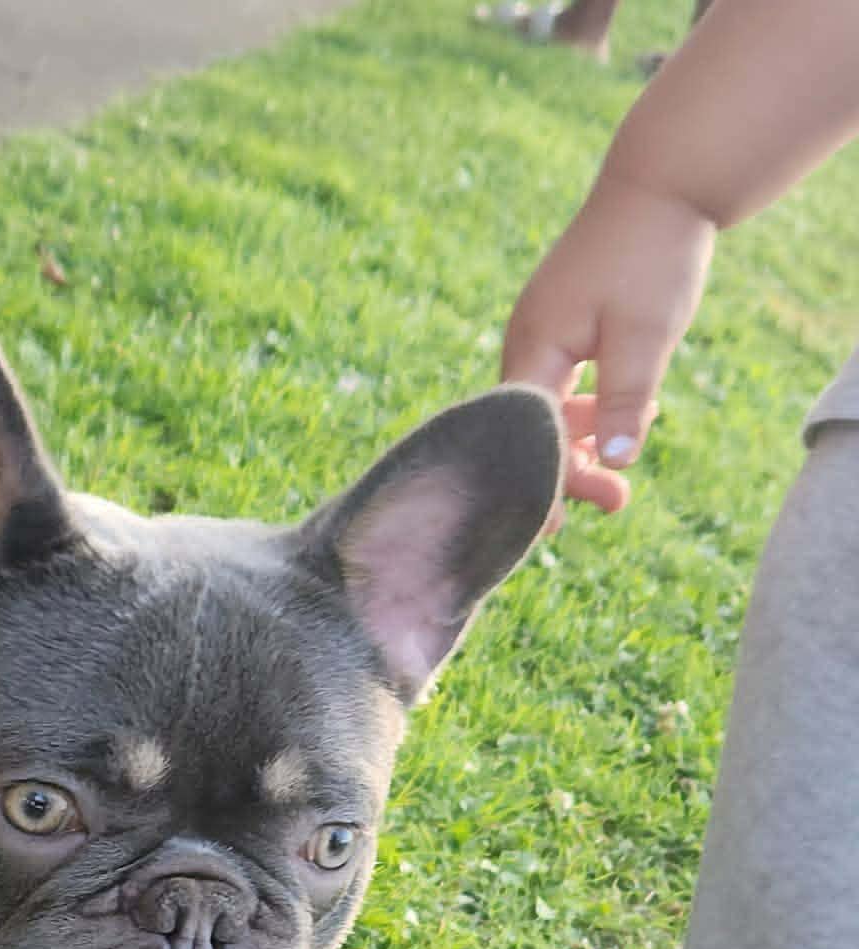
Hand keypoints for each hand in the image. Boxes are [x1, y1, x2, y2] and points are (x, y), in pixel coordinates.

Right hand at [501, 170, 716, 512]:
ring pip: (549, 408)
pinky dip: (588, 410)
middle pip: (532, 428)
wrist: (664, 179)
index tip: (556, 528)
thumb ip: (624, 400)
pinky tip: (627, 416)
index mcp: (533, 347)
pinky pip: (562, 384)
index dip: (540, 482)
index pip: (524, 435)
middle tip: (618, 505)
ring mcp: (540, 331)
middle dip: (568, 472)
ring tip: (624, 476)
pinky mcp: (561, 323)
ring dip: (584, 443)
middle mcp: (524, 343)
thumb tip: (612, 462)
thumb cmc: (653, 253)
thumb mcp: (646, 334)